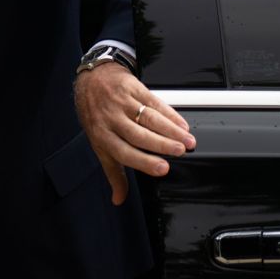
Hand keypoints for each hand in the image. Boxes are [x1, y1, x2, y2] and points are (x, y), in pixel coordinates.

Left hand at [74, 62, 195, 205]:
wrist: (92, 79)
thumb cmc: (97, 116)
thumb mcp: (99, 144)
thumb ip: (113, 172)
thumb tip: (118, 199)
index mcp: (102, 136)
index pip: (124, 152)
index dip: (144, 161)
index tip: (163, 168)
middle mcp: (112, 119)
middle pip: (139, 134)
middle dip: (163, 144)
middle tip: (180, 151)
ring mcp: (122, 102)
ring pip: (149, 117)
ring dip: (171, 129)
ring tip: (187, 140)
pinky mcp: (133, 88)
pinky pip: (154, 101)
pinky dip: (170, 113)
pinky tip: (181, 123)